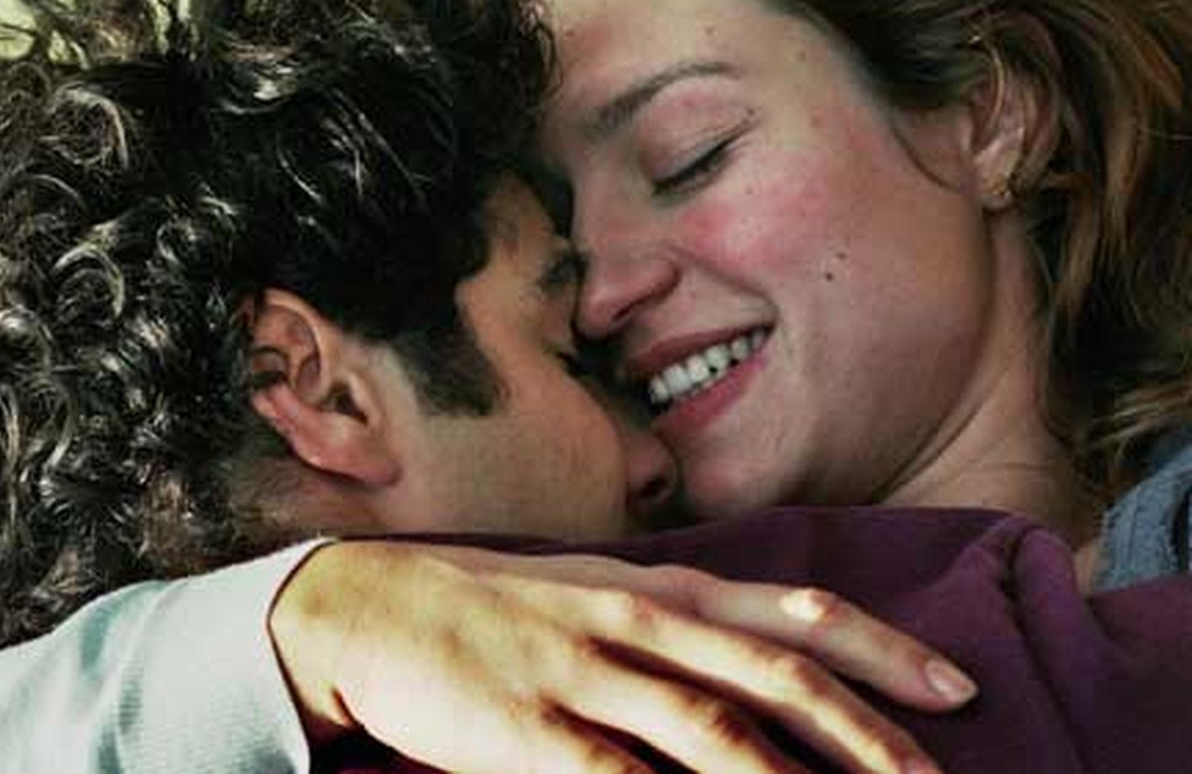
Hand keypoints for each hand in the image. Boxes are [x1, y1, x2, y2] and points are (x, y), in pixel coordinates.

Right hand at [269, 541, 974, 773]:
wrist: (370, 607)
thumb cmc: (494, 609)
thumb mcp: (594, 594)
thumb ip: (674, 624)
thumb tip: (761, 670)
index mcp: (655, 587)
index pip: (791, 613)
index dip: (883, 651)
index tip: (955, 691)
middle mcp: (633, 621)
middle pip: (774, 677)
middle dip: (870, 737)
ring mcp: (582, 673)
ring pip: (714, 732)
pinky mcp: (528, 731)